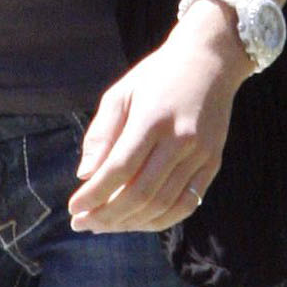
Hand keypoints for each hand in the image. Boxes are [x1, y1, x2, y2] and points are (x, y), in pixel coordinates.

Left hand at [67, 0, 252, 233]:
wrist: (209, 60)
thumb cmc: (158, 75)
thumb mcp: (123, 91)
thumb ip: (102, 132)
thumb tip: (86, 176)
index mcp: (153, 118)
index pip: (119, 169)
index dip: (94, 195)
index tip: (73, 209)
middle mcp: (180, 139)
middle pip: (140, 193)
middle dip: (107, 215)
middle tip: (83, 224)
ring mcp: (200, 154)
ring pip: (163, 204)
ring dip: (130, 223)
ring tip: (105, 225)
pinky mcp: (213, 163)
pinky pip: (186, 204)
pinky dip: (160, 220)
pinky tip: (138, 222)